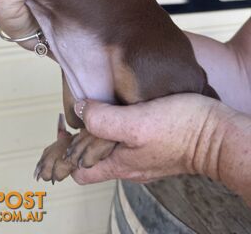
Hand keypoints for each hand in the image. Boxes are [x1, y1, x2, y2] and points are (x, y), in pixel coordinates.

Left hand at [71, 94, 225, 184]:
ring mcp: (140, 158)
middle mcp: (127, 166)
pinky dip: (112, 129)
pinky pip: (123, 142)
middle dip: (75, 142)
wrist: (217, 134)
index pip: (78, 170)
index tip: (62, 126)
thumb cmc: (181, 129)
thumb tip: (79, 110)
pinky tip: (115, 111)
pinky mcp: (152, 147)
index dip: (64, 152)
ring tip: (91, 110)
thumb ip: (104, 119)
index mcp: (119, 164)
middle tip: (72, 117)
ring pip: (106, 151)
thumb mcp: (136, 123)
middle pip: (89, 162)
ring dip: (94, 133)